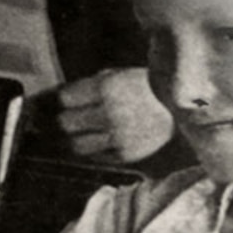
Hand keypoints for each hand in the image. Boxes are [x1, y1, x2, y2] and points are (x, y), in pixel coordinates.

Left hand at [55, 69, 175, 165]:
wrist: (185, 110)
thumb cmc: (151, 88)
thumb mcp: (122, 74)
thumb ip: (93, 84)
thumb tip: (61, 97)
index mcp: (108, 88)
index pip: (64, 98)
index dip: (53, 101)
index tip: (46, 103)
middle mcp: (110, 114)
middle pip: (64, 124)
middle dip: (56, 122)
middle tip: (50, 121)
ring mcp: (118, 137)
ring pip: (75, 145)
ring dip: (67, 140)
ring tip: (64, 136)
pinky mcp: (126, 156)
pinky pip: (94, 157)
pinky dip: (87, 151)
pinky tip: (87, 144)